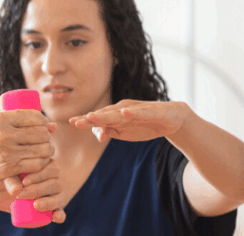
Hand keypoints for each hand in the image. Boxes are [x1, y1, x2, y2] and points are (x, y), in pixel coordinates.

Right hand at [0, 110, 56, 180]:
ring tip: (44, 150)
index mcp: (1, 119)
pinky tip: (39, 160)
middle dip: (47, 137)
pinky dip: (42, 162)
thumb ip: (21, 122)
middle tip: (44, 139)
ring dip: (48, 150)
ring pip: (42, 150)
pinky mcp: (9, 167)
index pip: (34, 117)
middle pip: (41, 134)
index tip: (44, 126)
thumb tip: (53, 125)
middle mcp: (5, 134)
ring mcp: (7, 152)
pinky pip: (36, 164)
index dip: (44, 122)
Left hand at [0, 159, 67, 222]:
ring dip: (49, 202)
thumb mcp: (4, 177)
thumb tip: (17, 190)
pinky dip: (60, 215)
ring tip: (35, 205)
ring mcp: (54, 194)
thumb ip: (10, 180)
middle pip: (55, 183)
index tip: (24, 182)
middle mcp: (53, 179)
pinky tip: (56, 217)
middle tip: (22, 195)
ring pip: (60, 197)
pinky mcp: (52, 209)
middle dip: (39, 190)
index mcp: (45, 165)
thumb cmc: (2, 179)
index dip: (39, 175)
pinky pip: (60, 212)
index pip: (52, 168)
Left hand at [68, 99, 192, 142]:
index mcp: (116, 114)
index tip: (71, 122)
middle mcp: (124, 109)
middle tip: (76, 121)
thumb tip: (97, 134)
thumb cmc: (145, 124)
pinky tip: (124, 113)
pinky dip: (132, 112)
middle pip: (105, 114)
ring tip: (93, 116)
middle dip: (91, 118)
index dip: (85, 120)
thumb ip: (111, 132)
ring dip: (105, 114)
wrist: (172, 119)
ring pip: (119, 112)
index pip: (98, 117)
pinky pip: (141, 112)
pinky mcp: (151, 110)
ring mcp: (137, 109)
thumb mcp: (126, 132)